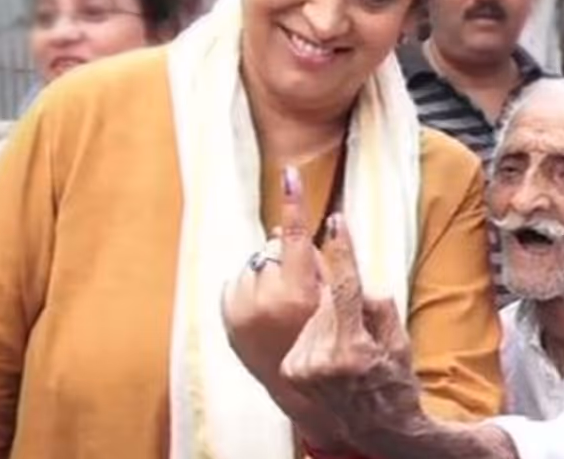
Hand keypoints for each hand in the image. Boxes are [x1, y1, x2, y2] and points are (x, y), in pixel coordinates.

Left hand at [222, 167, 322, 385]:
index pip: (294, 237)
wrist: (300, 391)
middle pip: (274, 249)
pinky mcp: (227, 319)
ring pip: (255, 264)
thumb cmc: (329, 344)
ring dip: (268, 273)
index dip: (293, 202)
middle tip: (299, 286)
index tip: (288, 173)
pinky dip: (251, 288)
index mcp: (298, 293)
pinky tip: (264, 311)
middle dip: (287, 257)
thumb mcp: (336, 302)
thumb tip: (290, 231)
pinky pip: (238, 282)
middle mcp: (265, 300)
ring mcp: (242, 311)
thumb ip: (321, 264)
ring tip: (281, 304)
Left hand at [281, 214, 425, 453]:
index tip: (336, 219)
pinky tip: (323, 345)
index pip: (344, 286)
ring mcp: (301, 365)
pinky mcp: (289, 369)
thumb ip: (377, 304)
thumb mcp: (398, 340)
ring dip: (322, 310)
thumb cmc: (394, 381)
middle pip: (323, 296)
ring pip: (309, 311)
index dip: (340, 250)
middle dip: (336, 291)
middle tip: (351, 310)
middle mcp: (321, 358)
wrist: (375, 428)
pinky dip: (311, 326)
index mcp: (353, 347)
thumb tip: (355, 277)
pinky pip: (301, 328)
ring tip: (339, 337)